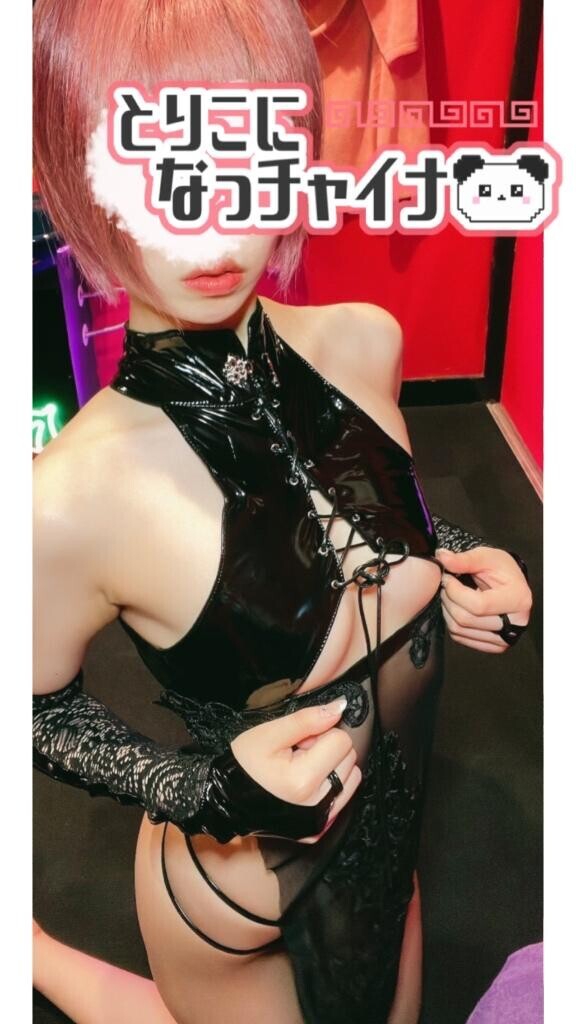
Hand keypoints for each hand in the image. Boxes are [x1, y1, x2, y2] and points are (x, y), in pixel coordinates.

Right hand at [230, 699, 361, 843]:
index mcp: (304, 781)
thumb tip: (340, 707)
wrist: (225, 799)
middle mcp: (317, 806)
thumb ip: (308, 719)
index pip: (342, 740)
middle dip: (326, 750)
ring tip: (301, 769)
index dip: (319, 734)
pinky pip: (343, 797)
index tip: (299, 741)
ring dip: (332, 767)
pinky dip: (330, 786)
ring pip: (352, 777)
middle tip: (297, 754)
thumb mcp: (270, 734)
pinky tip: (305, 784)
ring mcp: (320, 822)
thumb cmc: (244, 764)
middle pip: (349, 758)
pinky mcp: (319, 830)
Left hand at [435, 546, 532, 653]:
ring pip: (459, 630)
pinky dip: (452, 622)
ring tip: (451, 595)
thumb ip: (464, 559)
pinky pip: (461, 638)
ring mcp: (504, 638)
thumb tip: (442, 557)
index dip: (455, 592)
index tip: (447, 578)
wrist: (511, 586)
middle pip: (466, 620)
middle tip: (446, 585)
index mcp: (518, 599)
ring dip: (447, 611)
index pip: (478, 605)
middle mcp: (515, 623)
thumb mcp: (486, 557)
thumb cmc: (501, 570)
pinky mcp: (494, 646)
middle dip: (448, 600)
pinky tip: (456, 608)